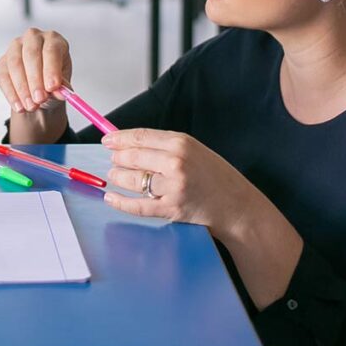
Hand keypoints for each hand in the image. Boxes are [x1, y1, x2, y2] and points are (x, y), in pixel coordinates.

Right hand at [0, 27, 72, 112]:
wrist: (39, 88)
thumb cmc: (52, 80)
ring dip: (23, 89)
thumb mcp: (62, 84)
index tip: (53, 87)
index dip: (51, 69)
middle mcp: (33, 38)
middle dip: (35, 80)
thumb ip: (62, 88)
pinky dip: (11, 94)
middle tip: (40, 99)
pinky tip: (19, 106)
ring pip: (15, 65)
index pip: (51, 50)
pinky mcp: (2, 61)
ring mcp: (15, 48)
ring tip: (31, 106)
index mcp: (53, 40)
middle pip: (31, 54)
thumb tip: (60, 93)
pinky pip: (4, 77)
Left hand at [102, 129, 257, 238]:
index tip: (107, 140)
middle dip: (117, 158)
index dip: (119, 138)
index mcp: (182, 143)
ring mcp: (174, 186)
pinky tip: (112, 198)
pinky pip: (138, 206)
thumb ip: (165, 146)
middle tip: (112, 161)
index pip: (140, 137)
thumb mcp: (194, 150)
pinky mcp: (172, 208)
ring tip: (113, 176)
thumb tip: (129, 143)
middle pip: (133, 156)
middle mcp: (176, 162)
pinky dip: (121, 202)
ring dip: (117, 178)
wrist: (238, 206)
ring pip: (133, 180)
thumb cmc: (216, 177)